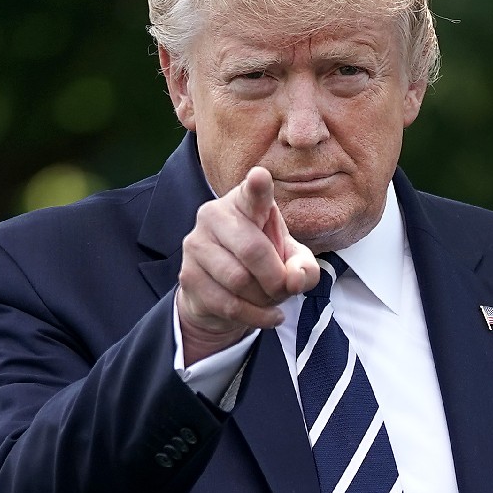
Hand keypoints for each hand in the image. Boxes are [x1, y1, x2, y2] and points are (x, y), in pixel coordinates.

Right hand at [176, 166, 319, 364]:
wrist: (222, 293)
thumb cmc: (263, 263)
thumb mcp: (292, 261)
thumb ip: (304, 267)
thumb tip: (295, 279)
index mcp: (246, 202)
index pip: (253, 192)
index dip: (258, 186)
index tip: (260, 176)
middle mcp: (215, 214)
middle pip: (252, 250)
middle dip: (276, 278)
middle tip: (284, 289)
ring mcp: (196, 244)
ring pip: (239, 280)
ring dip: (264, 298)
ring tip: (270, 298)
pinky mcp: (187, 274)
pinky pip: (228, 303)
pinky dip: (255, 316)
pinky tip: (267, 315)